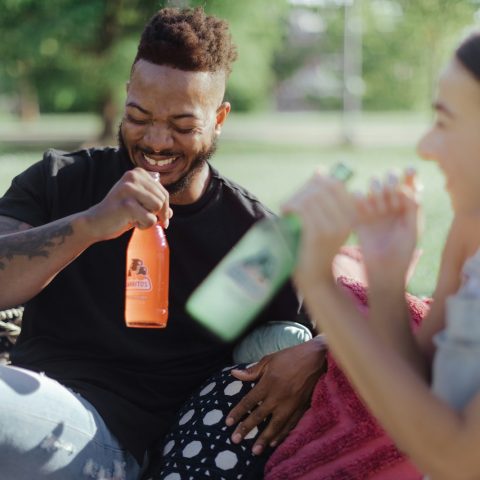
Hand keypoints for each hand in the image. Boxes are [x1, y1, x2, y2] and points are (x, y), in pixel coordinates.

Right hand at [84, 168, 172, 240]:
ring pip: (158, 208)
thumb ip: (154, 203)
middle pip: (163, 199)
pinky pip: (150, 219)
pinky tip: (130, 222)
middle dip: (157, 214)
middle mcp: (133, 176)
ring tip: (135, 218)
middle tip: (142, 218)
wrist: (96, 223)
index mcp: (138, 173)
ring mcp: (129, 189)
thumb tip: (171, 213)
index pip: (164, 192)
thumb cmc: (119, 213)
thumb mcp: (139, 203)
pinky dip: (144, 226)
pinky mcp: (127, 204)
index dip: (164, 208)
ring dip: (150, 219)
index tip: (158, 217)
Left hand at [226, 341, 325, 454]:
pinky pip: (289, 425)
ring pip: (275, 426)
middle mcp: (278, 397)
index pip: (249, 401)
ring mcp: (290, 405)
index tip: (228, 423)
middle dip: (246, 429)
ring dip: (264, 439)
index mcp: (268, 383)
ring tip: (255, 451)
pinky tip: (274, 443)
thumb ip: (252, 371)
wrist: (316, 359)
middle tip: (235, 440)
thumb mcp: (269, 360)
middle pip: (259, 416)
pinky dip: (282, 435)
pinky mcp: (301, 408)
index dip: (238, 412)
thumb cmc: (290, 357)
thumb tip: (234, 374)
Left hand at [282, 170, 355, 289]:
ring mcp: (333, 227)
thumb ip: (323, 196)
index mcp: (352, 215)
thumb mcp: (325, 220)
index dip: (317, 182)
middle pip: (323, 188)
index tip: (306, 192)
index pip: (335, 184)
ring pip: (311, 197)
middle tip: (293, 202)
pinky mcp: (317, 234)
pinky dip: (290, 207)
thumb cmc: (316, 247)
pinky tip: (285, 213)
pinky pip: (302, 209)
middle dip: (304, 190)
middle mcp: (346, 219)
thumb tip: (320, 170)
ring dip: (295, 199)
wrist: (314, 277)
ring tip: (288, 208)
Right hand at [355, 171, 420, 289]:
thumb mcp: (413, 228)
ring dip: (378, 193)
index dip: (408, 172)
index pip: (408, 181)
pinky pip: (357, 196)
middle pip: (389, 179)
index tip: (409, 172)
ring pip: (373, 184)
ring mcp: (374, 208)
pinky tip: (367, 211)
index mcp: (408, 204)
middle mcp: (391, 203)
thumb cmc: (402, 251)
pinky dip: (362, 199)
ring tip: (381, 211)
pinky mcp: (359, 214)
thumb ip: (413, 207)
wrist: (383, 269)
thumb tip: (404, 186)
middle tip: (393, 200)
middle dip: (390, 183)